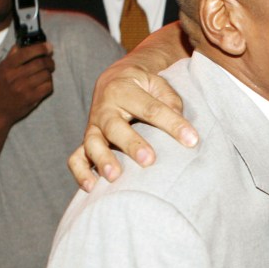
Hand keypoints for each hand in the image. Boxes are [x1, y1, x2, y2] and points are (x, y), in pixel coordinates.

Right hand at [0, 42, 54, 126]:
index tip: (48, 47)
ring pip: (46, 74)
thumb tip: (22, 43)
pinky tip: (44, 84)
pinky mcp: (31, 98)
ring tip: (45, 74)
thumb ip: (12, 56)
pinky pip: (48, 86)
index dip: (41, 48)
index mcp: (7, 67)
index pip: (26, 52)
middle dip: (49, 61)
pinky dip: (49, 84)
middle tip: (50, 62)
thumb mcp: (1, 70)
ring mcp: (23, 88)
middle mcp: (14, 76)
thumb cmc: (2, 87)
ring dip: (49, 73)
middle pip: (40, 63)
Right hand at [68, 63, 197, 190]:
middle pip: (115, 127)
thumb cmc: (144, 86)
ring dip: (102, 160)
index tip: (192, 140)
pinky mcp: (88, 141)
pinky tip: (92, 188)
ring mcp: (93, 127)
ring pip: (92, 143)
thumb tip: (181, 125)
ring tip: (115, 177)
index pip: (150, 108)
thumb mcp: (158, 84)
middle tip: (149, 160)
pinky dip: (81, 173)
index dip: (172, 124)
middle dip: (131, 144)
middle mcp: (105, 109)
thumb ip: (170, 101)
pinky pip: (76, 158)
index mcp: (124, 90)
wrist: (116, 79)